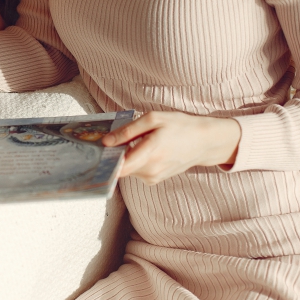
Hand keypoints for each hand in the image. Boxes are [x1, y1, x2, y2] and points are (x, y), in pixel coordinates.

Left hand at [102, 111, 240, 184]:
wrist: (204, 142)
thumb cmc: (179, 126)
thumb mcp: (153, 119)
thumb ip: (128, 131)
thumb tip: (106, 142)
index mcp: (151, 152)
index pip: (120, 167)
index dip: (106, 161)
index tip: (95, 154)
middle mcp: (151, 170)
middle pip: (121, 167)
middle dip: (115, 155)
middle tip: (112, 140)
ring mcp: (154, 177)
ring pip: (128, 169)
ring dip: (126, 157)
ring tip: (135, 142)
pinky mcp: (155, 180)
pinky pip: (136, 171)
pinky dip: (134, 161)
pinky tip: (142, 150)